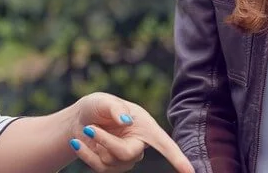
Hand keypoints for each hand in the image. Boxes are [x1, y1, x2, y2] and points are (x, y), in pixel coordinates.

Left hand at [67, 92, 193, 172]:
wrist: (80, 119)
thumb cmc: (97, 107)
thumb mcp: (104, 100)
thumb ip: (116, 108)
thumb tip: (126, 122)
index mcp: (144, 126)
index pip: (163, 143)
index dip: (177, 157)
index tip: (189, 171)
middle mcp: (138, 144)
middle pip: (129, 154)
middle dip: (107, 142)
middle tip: (90, 128)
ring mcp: (125, 158)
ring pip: (113, 161)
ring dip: (96, 144)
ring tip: (87, 129)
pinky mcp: (110, 166)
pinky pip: (99, 167)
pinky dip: (86, 154)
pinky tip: (78, 143)